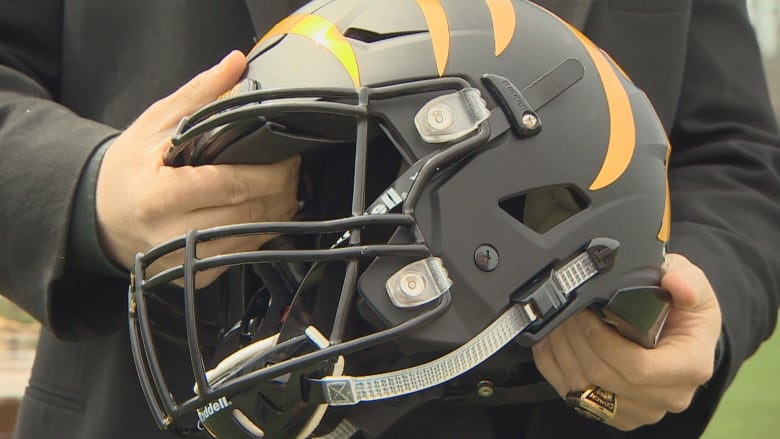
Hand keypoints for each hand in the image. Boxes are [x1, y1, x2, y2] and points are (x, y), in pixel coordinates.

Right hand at [95, 50, 299, 286]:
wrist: (104, 216)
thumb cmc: (128, 170)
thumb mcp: (156, 124)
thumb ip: (200, 94)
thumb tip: (234, 64)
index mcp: (160, 198)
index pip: (233, 186)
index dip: (270, 171)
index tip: (286, 156)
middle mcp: (173, 237)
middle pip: (251, 213)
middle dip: (281, 188)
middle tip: (289, 166)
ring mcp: (188, 262)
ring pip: (256, 237)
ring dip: (278, 210)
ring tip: (281, 184)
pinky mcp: (200, 275)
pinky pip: (246, 252)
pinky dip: (263, 229)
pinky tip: (264, 208)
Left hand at [532, 253, 721, 429]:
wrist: (681, 333)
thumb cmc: (684, 310)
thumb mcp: (694, 286)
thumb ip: (687, 280)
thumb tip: (677, 285)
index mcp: (691, 367)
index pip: (637, 368)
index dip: (602, 341)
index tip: (586, 314)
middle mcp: (670, 396)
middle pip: (605, 377)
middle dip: (577, 341)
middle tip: (566, 313)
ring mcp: (642, 409)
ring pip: (584, 389)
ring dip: (563, 352)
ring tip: (558, 323)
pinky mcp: (618, 415)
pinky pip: (572, 396)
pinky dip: (556, 368)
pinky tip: (552, 343)